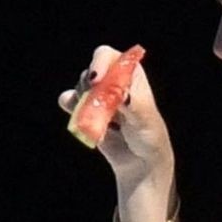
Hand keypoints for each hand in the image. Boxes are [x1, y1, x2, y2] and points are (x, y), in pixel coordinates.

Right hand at [57, 45, 171, 177]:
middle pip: (91, 71)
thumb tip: (123, 95)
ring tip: (99, 119)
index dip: (100, 63)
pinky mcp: (87, 112)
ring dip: (83, 100)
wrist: (139, 163)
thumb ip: (135, 105)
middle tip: (96, 101)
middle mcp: (113, 83)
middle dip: (89, 85)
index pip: (111, 57)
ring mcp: (99, 97)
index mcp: (132, 77)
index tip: (96, 81)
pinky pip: (70, 102)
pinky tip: (79, 118)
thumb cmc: (150, 138)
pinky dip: (71, 107)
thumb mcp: (146, 121)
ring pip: (80, 87)